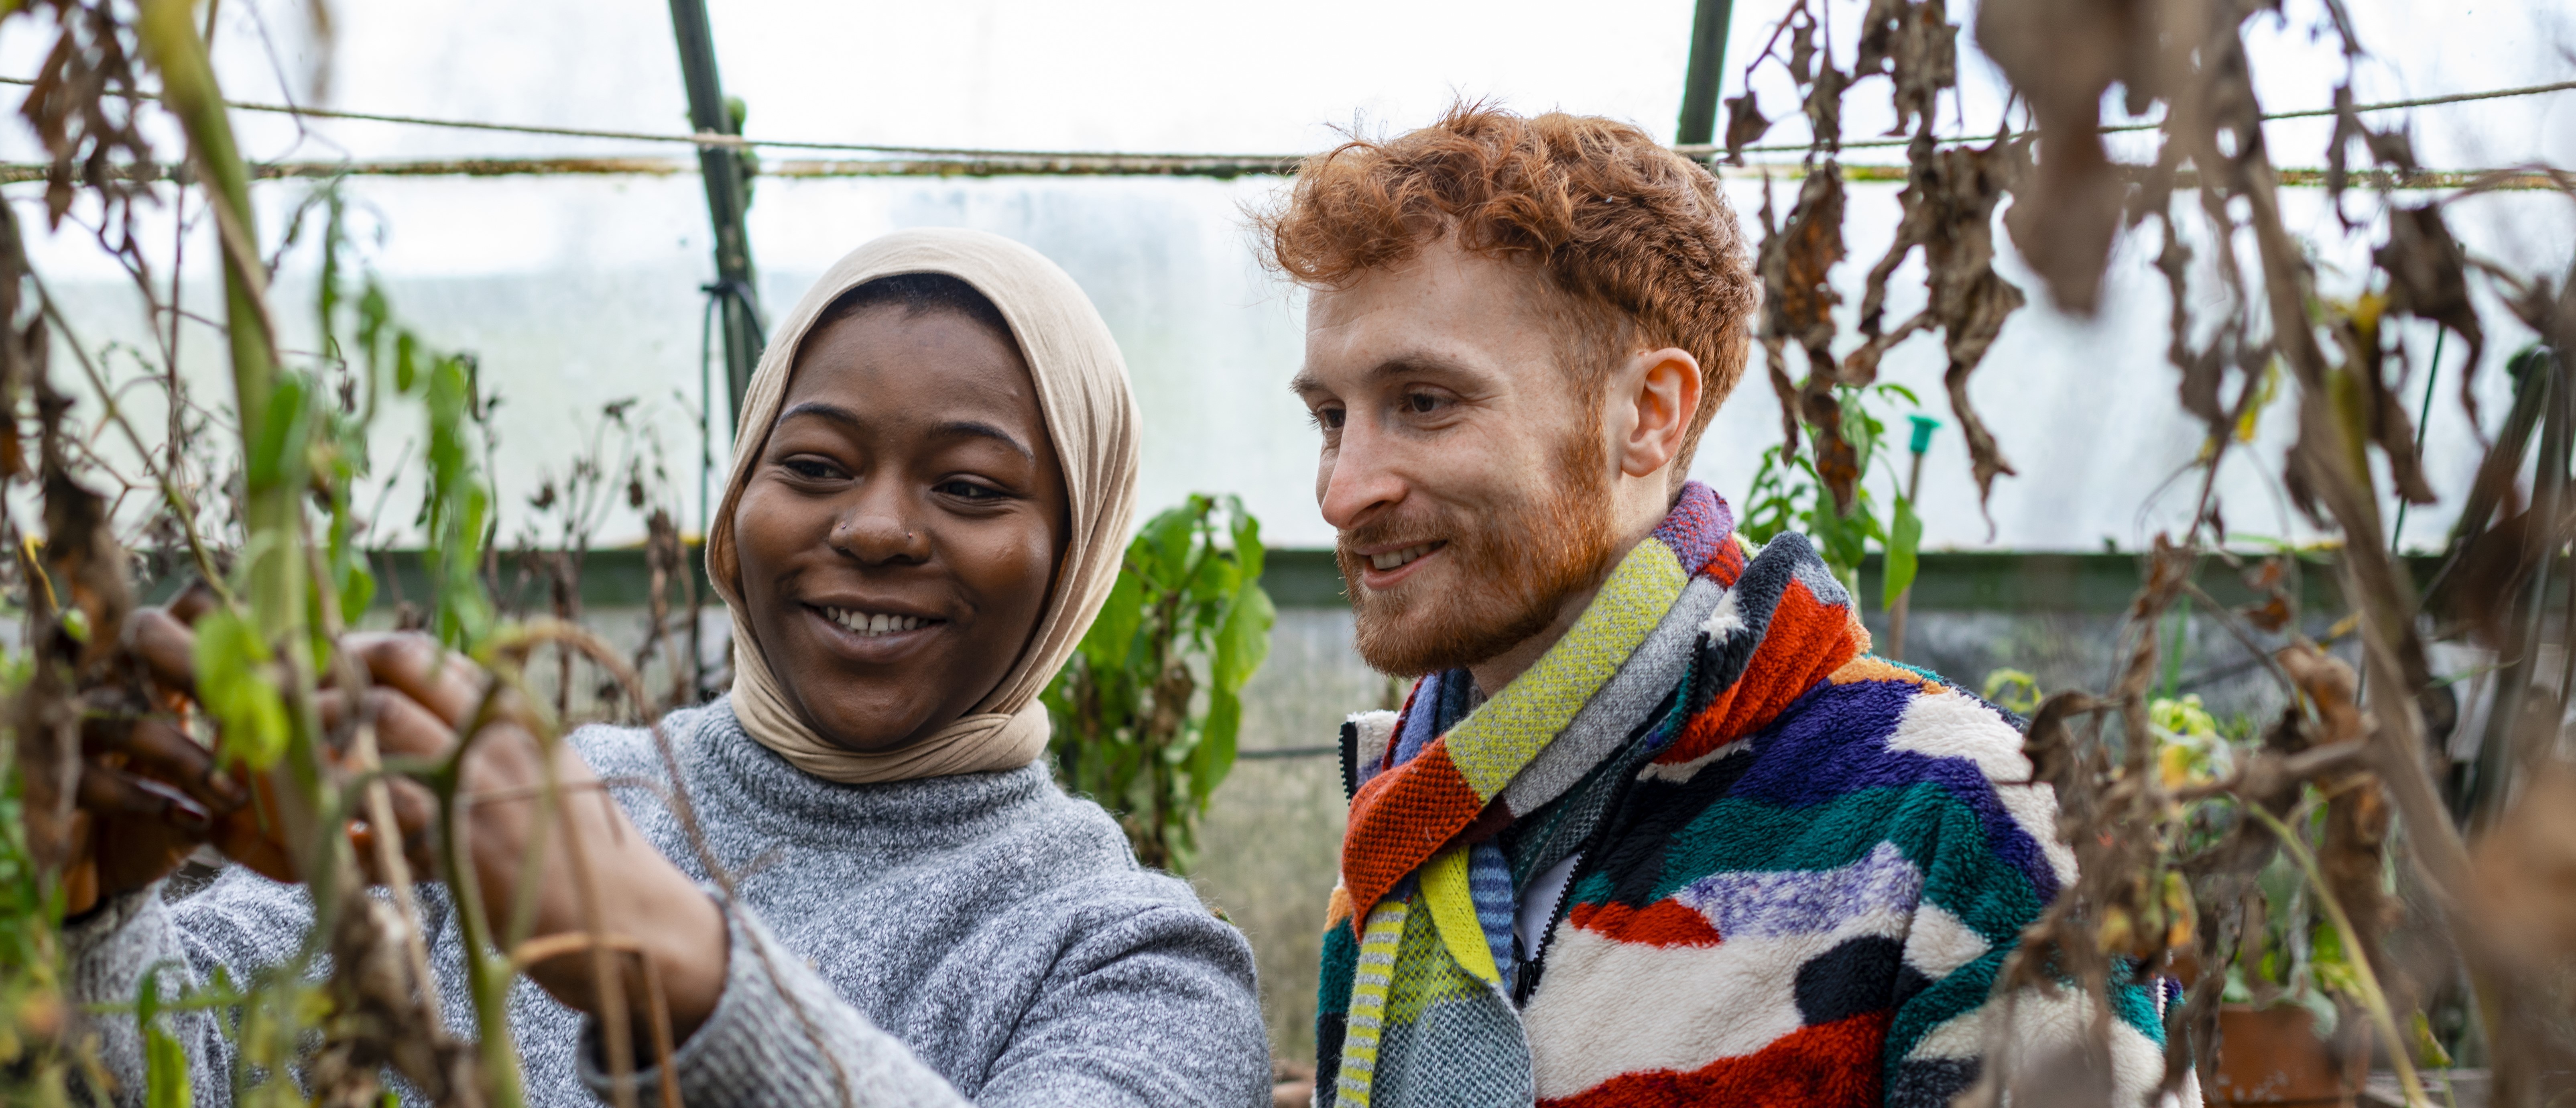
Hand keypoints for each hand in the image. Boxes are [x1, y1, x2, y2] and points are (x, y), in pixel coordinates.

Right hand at [63, 598, 286, 916]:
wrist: (116, 856)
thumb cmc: (188, 795)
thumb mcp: (239, 757)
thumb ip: (279, 727)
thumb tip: (349, 719)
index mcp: (166, 650)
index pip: (199, 605)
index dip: (246, 626)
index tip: (297, 667)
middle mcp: (117, 668)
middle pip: (149, 635)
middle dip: (209, 674)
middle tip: (262, 715)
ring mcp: (81, 715)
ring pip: (132, 719)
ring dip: (192, 761)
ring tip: (235, 795)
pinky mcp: (57, 770)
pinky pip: (95, 776)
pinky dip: (148, 800)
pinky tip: (191, 822)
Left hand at [324, 634, 729, 1042]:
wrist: (626, 916)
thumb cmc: (576, 845)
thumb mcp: (545, 766)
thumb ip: (489, 733)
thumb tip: (406, 704)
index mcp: (515, 714)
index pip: (422, 655)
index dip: (356, 651)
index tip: (318, 661)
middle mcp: (495, 741)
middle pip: (385, 692)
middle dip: (319, 698)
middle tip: (282, 715)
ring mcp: (476, 793)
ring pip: (374, 745)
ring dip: (320, 754)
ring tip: (293, 770)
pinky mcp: (458, 850)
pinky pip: (377, 826)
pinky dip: (344, 830)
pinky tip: (334, 840)